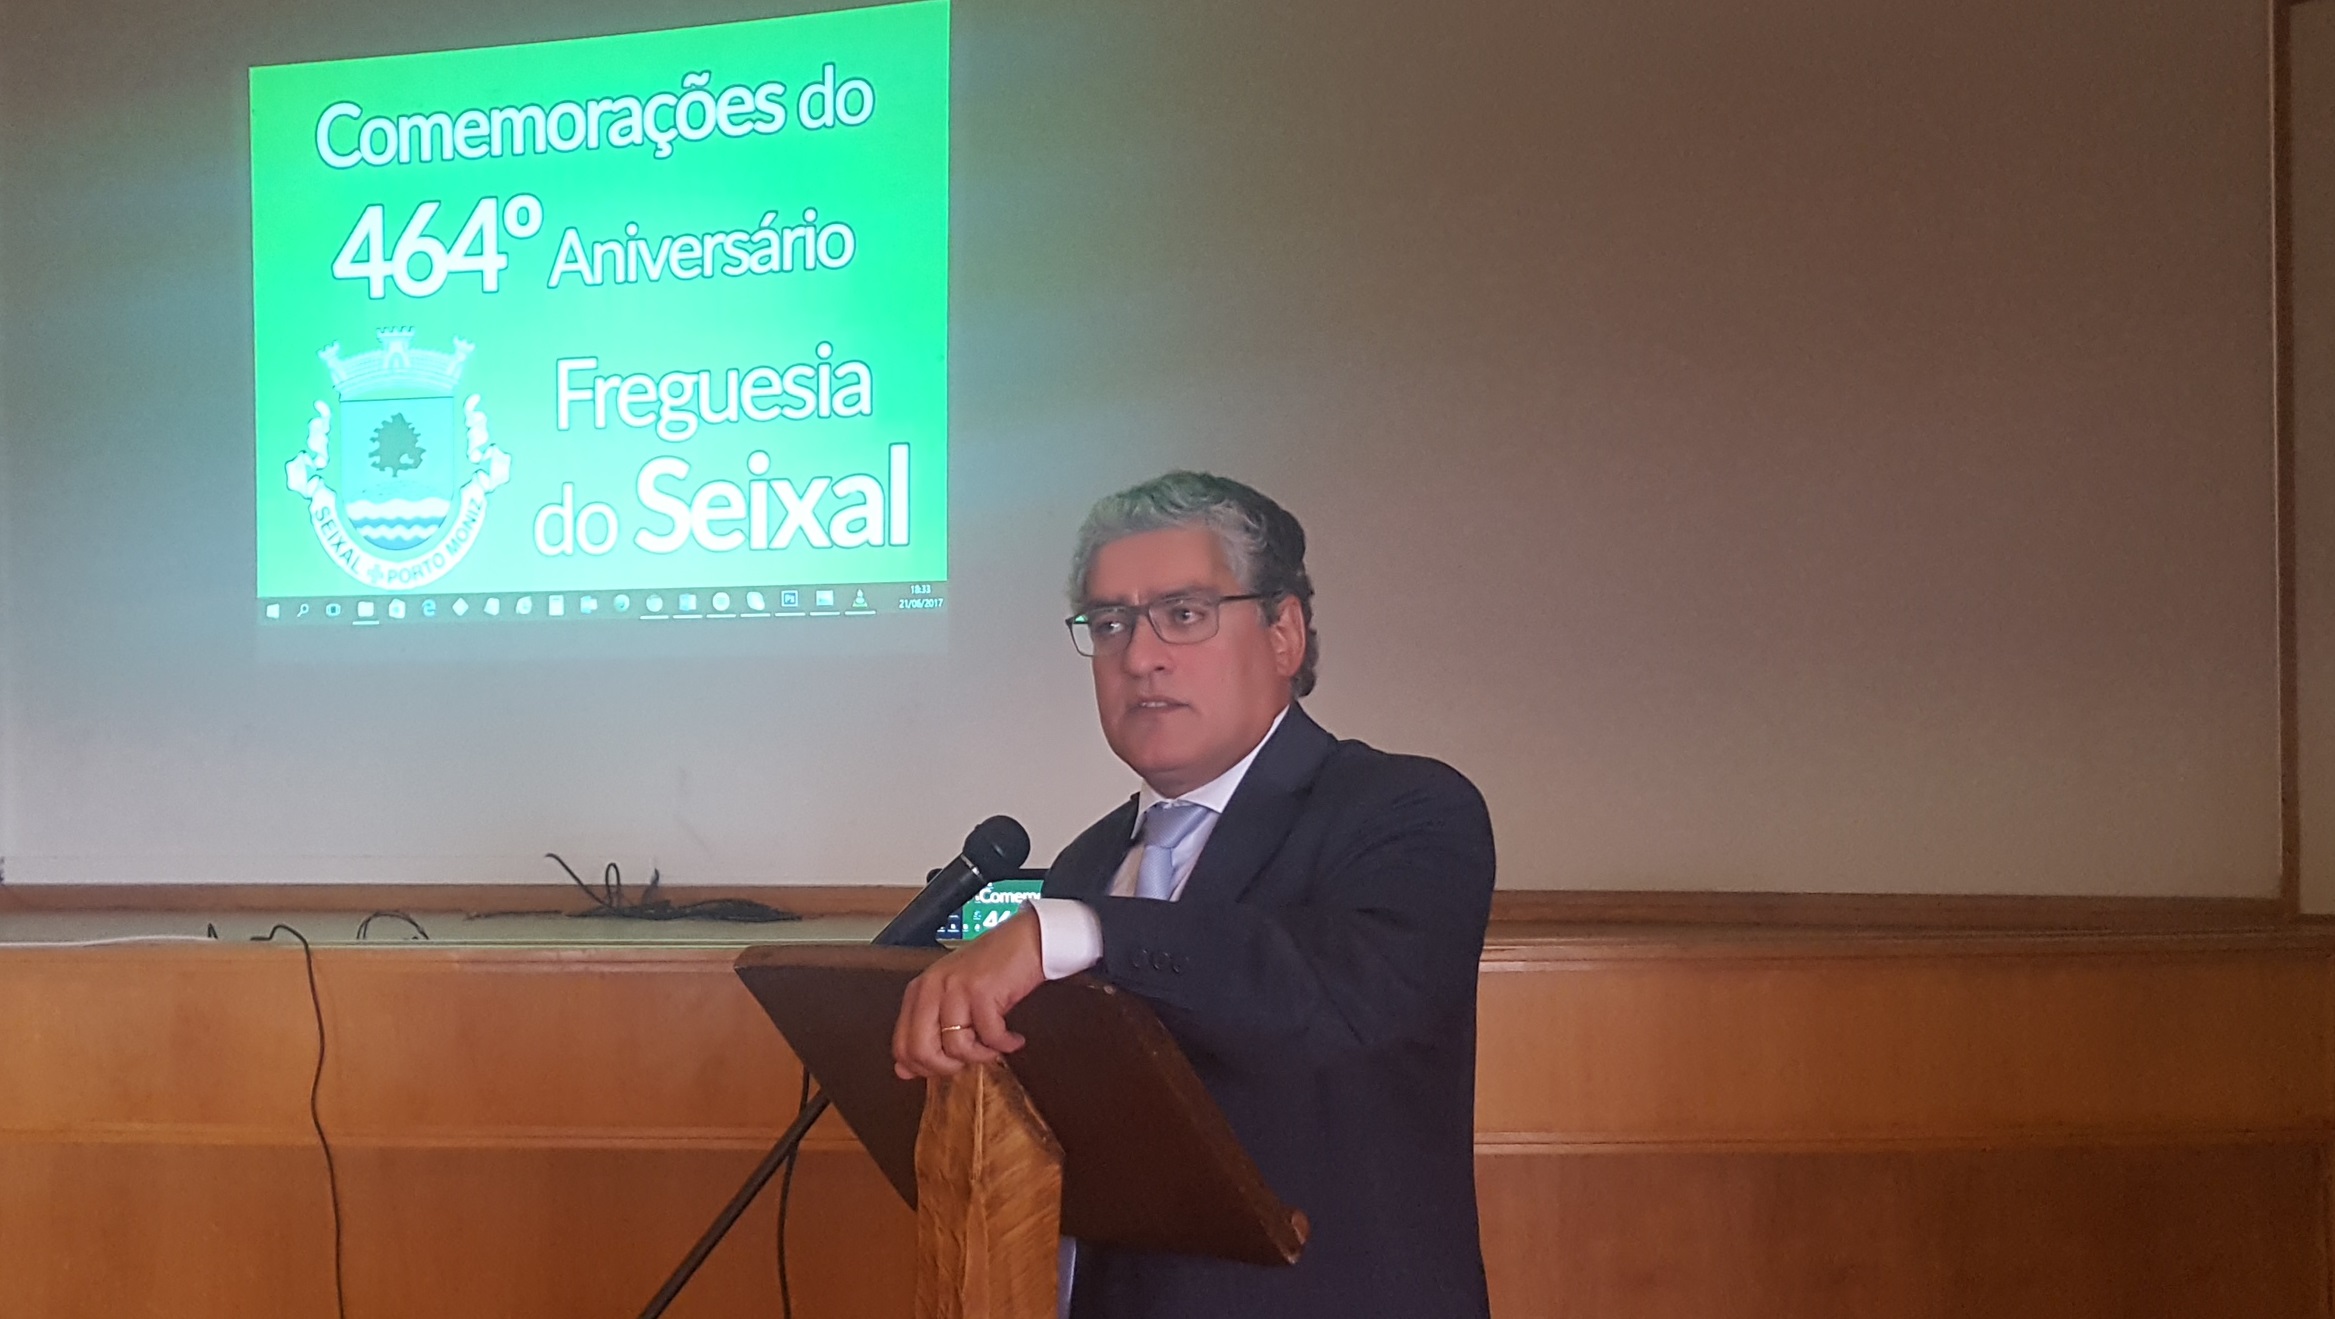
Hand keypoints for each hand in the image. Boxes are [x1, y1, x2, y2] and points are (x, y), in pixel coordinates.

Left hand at [891, 907, 1046, 1078]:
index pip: (901, 1046)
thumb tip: (903, 1071)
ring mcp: (955, 988)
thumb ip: (925, 1031)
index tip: (948, 1066)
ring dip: (981, 1055)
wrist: (1026, 940)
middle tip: (970, 1061)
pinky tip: (1012, 1039)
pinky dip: (1004, 1044)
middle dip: (948, 1067)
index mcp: (918, 991)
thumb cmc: (991, 970)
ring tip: (995, 1047)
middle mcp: (931, 987)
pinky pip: (989, 1036)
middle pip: (921, 1051)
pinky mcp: (982, 990)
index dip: (923, 1067)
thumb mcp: (951, 999)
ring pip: (956, 1048)